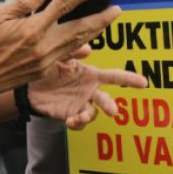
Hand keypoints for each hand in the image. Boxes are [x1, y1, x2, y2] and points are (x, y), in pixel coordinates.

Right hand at [0, 0, 120, 103]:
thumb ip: (25, 1)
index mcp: (33, 28)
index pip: (64, 4)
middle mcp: (44, 45)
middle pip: (80, 28)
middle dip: (101, 18)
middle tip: (117, 8)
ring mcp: (46, 60)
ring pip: (77, 43)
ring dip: (95, 32)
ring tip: (107, 20)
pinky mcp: (44, 69)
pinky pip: (67, 55)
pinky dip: (79, 46)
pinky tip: (87, 41)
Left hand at [30, 59, 146, 128]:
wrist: (29, 86)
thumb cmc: (48, 67)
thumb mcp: (59, 57)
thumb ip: (73, 53)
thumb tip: (89, 49)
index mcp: (91, 75)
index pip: (114, 76)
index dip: (129, 79)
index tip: (144, 82)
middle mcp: (89, 91)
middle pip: (105, 99)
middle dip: (110, 105)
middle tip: (113, 111)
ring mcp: (80, 105)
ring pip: (92, 114)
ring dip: (88, 116)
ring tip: (78, 117)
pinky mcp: (70, 116)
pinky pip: (79, 124)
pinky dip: (77, 124)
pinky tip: (69, 121)